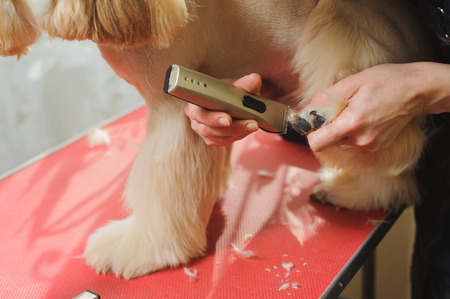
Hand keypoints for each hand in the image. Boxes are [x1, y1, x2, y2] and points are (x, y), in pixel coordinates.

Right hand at [183, 73, 261, 145]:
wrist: (229, 100)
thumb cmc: (227, 91)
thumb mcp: (235, 84)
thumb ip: (244, 83)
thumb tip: (255, 79)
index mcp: (194, 104)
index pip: (200, 113)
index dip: (213, 118)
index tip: (229, 119)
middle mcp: (196, 120)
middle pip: (210, 129)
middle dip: (232, 127)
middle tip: (250, 124)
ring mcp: (204, 132)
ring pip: (219, 137)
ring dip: (239, 131)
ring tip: (254, 125)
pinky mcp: (213, 139)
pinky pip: (225, 141)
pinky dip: (238, 135)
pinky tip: (248, 128)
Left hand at [306, 62, 449, 151]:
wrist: (418, 90)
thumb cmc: (386, 81)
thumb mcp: (351, 83)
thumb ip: (326, 98)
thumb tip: (307, 110)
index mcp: (352, 124)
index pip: (317, 143)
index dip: (311, 132)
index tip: (314, 120)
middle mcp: (361, 140)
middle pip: (329, 140)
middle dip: (329, 124)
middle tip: (341, 106)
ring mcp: (370, 145)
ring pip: (342, 140)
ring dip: (343, 126)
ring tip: (357, 108)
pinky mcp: (377, 146)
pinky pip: (355, 140)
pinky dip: (355, 129)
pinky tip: (367, 114)